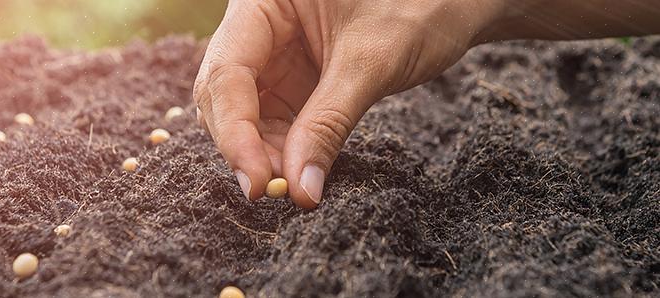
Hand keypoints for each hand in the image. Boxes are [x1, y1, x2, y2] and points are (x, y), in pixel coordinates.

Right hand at [193, 0, 499, 207]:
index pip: (227, 72)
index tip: (257, 183)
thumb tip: (300, 189)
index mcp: (262, 2)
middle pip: (225, 96)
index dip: (236, 132)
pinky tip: (302, 173)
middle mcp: (258, 27)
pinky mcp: (293, 81)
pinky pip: (275, 123)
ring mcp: (274, 56)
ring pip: (246, 116)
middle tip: (274, 190)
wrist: (455, 3)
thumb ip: (329, 123)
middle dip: (246, 146)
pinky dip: (286, 152)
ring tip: (295, 186)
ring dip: (264, 155)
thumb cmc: (419, 5)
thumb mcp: (371, 63)